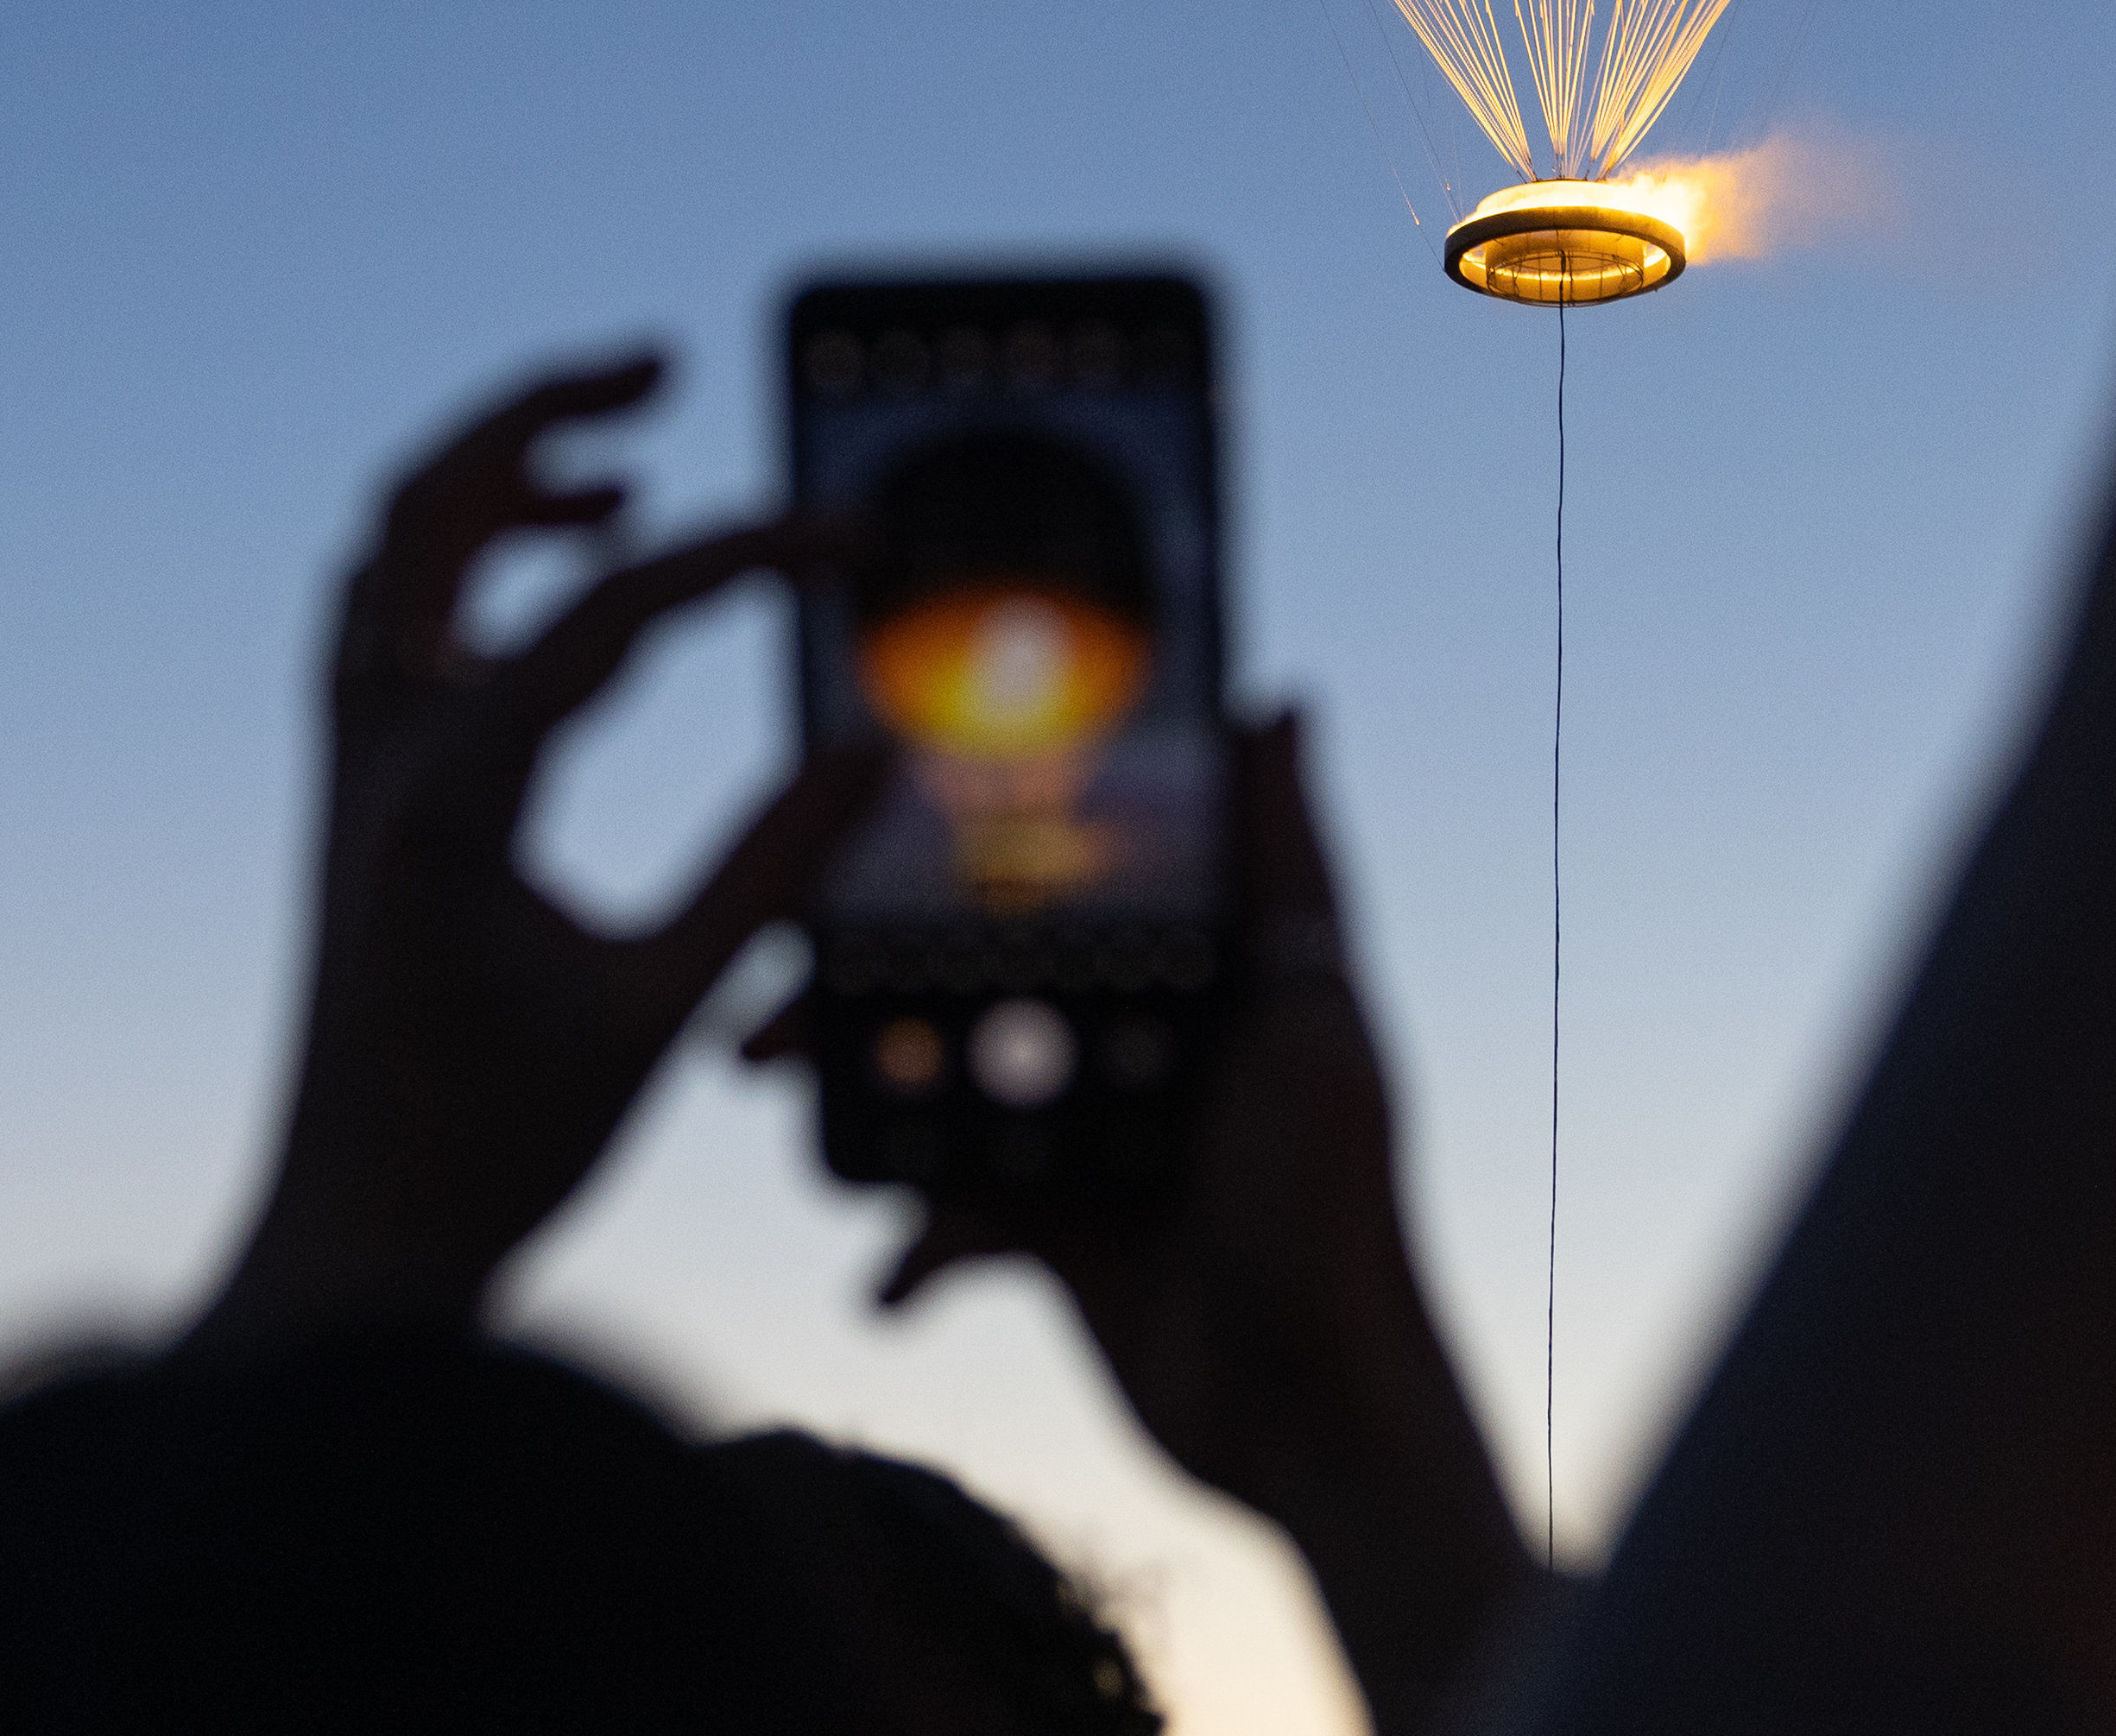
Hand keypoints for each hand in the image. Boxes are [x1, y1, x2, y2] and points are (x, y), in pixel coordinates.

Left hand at [194, 353, 878, 1344]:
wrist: (350, 1254)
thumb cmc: (497, 1153)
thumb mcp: (659, 1011)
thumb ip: (770, 870)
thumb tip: (877, 743)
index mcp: (446, 801)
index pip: (604, 611)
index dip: (740, 552)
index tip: (848, 536)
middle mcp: (377, 761)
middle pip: (426, 509)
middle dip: (541, 414)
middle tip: (660, 365)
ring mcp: (353, 777)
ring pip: (387, 554)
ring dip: (492, 481)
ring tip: (622, 468)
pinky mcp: (360, 807)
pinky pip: (385, 628)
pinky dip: (466, 568)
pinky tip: (562, 593)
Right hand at [780, 711, 1535, 1733]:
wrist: (1314, 1411)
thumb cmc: (1338, 1207)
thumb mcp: (1321, 1025)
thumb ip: (1288, 873)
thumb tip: (1286, 703)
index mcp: (1204, 974)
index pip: (1086, 877)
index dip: (985, 839)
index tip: (876, 806)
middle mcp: (1143, 1042)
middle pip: (984, 979)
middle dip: (874, 975)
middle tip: (777, 980)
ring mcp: (1090, 1138)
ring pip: (945, 1089)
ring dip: (865, 1098)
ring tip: (779, 1089)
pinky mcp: (1055, 1236)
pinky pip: (950, 1219)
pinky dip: (911, 1247)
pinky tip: (896, 1278)